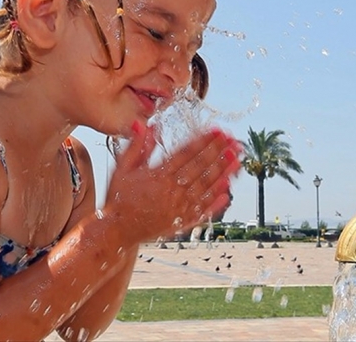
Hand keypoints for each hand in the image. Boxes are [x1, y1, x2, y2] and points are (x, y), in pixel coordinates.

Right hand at [103, 121, 239, 242]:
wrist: (117, 230)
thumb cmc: (119, 197)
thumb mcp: (123, 168)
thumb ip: (136, 146)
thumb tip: (145, 124)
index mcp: (158, 175)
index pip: (186, 153)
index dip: (204, 140)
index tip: (217, 130)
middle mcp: (171, 191)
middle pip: (200, 167)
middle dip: (219, 152)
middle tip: (234, 140)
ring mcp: (178, 207)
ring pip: (206, 187)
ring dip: (224, 172)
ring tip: (238, 159)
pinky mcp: (181, 222)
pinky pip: (203, 210)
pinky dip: (216, 201)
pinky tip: (228, 190)